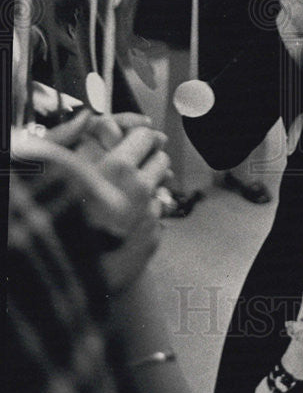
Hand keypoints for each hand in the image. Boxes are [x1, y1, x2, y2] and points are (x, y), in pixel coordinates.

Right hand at [43, 111, 170, 291]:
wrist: (56, 277)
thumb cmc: (51, 217)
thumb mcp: (52, 171)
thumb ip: (67, 138)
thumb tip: (87, 115)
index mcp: (115, 168)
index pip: (145, 136)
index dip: (138, 137)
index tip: (133, 141)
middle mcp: (138, 189)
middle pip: (161, 158)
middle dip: (148, 160)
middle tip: (131, 167)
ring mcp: (148, 216)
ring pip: (161, 188)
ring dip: (148, 189)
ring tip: (123, 197)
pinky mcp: (153, 239)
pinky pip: (156, 217)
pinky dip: (144, 217)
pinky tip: (122, 224)